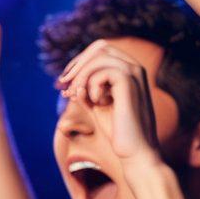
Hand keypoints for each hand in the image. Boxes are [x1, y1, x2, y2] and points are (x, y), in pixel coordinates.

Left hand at [58, 40, 160, 170]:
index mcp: (128, 71)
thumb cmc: (117, 130)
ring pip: (100, 56)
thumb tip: (66, 79)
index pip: (100, 50)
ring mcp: (135, 74)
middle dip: (78, 64)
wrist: (134, 152)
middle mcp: (134, 68)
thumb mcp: (95, 105)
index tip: (64, 81)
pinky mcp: (130, 83)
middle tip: (65, 85)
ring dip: (82, 76)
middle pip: (100, 46)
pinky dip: (92, 85)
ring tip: (79, 96)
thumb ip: (83, 90)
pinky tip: (95, 102)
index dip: (79, 61)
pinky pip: (103, 71)